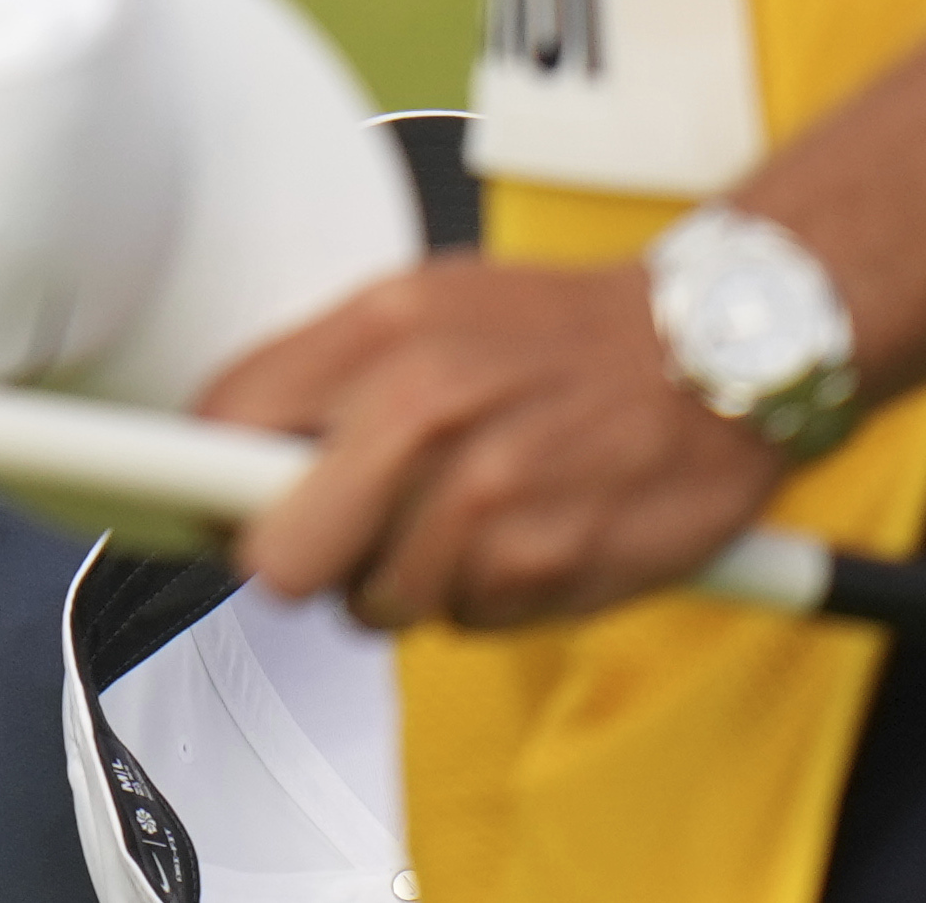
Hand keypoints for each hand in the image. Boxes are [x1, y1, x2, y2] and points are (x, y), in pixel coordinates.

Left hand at [201, 253, 796, 628]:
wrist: (717, 355)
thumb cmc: (565, 334)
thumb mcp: (429, 304)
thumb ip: (331, 373)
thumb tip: (230, 451)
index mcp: (380, 329)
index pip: (226, 424)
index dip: (209, 483)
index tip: (209, 503)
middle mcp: (421, 410)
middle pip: (279, 556)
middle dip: (296, 562)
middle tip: (333, 541)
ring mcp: (483, 496)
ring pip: (372, 605)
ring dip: (403, 584)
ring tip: (463, 521)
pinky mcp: (542, 566)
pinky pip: (461, 621)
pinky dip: (482, 597)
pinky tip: (521, 538)